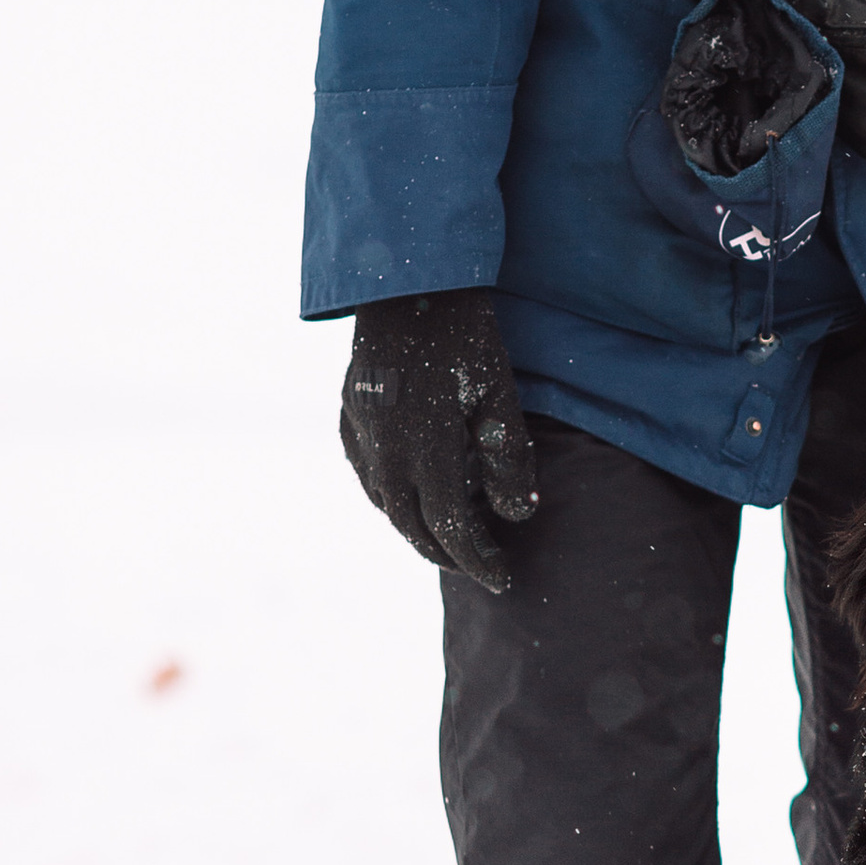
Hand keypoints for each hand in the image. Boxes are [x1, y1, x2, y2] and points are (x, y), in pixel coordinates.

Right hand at [340, 291, 539, 590]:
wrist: (406, 284)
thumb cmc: (464, 339)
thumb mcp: (499, 397)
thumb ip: (509, 460)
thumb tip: (516, 516)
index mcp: (425, 451)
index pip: (452, 529)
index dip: (477, 560)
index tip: (503, 579)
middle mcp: (385, 451)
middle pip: (412, 525)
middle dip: (446, 553)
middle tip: (479, 566)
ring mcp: (360, 433)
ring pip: (384, 503)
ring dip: (415, 528)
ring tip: (449, 539)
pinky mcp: (348, 414)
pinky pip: (366, 473)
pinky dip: (390, 497)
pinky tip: (411, 496)